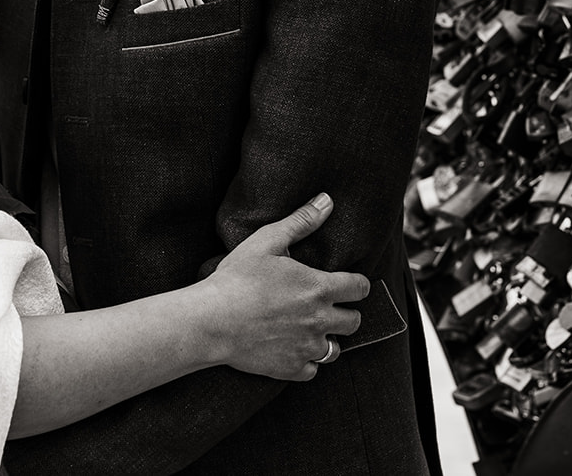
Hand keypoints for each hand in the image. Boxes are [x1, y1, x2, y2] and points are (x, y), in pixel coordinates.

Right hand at [200, 193, 370, 380]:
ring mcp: (306, 347)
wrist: (212, 321)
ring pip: (336, 350)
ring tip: (311, 330)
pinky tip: (294, 350)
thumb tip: (326, 201)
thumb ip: (300, 222)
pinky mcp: (291, 368)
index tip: (349, 284)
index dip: (357, 285)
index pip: (359, 288)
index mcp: (319, 288)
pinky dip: (307, 362)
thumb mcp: (267, 241)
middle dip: (345, 313)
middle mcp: (320, 320)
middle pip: (354, 321)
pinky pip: (312, 370)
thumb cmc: (237, 279)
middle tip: (328, 307)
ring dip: (328, 339)